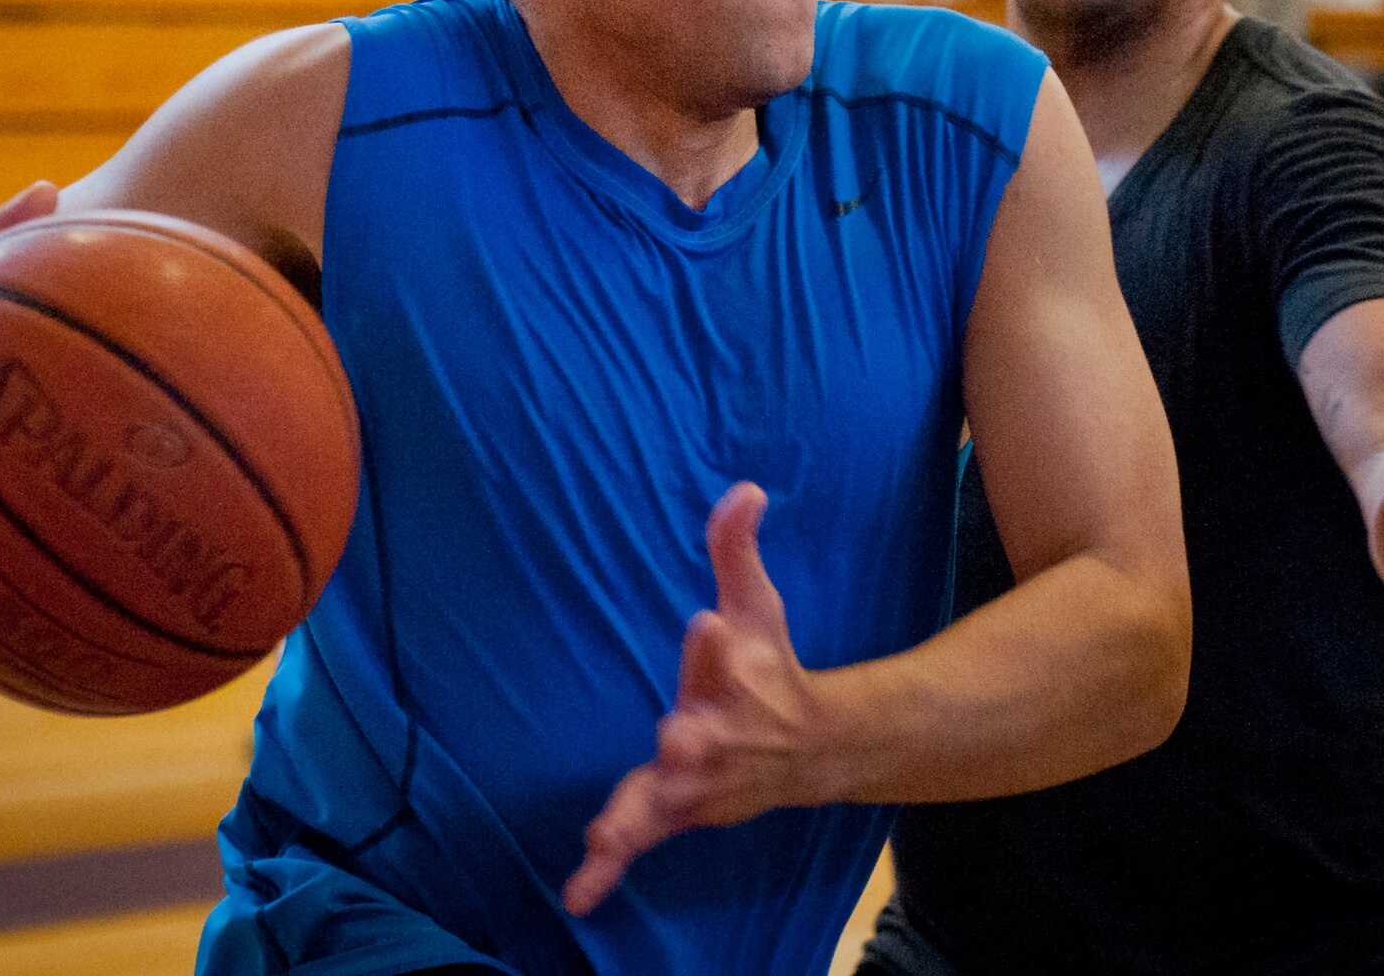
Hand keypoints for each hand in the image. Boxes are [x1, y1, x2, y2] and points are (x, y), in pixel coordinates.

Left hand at [562, 482, 826, 917]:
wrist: (806, 752)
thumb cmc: (770, 668)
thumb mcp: (757, 605)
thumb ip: (737, 549)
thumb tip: (744, 488)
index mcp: (740, 676)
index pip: (726, 655)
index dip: (714, 644)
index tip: (704, 621)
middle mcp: (721, 733)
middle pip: (701, 735)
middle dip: (692, 737)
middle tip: (679, 734)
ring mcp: (697, 781)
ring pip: (667, 798)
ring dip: (641, 811)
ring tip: (609, 835)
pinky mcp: (673, 812)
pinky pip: (638, 841)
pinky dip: (609, 870)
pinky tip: (577, 896)